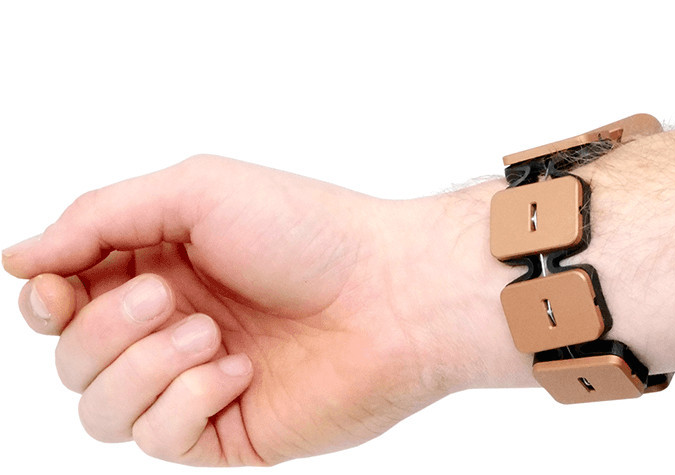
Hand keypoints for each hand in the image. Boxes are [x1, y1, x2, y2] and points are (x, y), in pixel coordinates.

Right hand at [3, 155, 493, 465]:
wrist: (391, 292)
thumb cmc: (305, 231)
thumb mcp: (194, 192)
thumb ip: (99, 218)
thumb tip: (19, 258)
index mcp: (158, 266)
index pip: (62, 298)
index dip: (45, 298)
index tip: (57, 287)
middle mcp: (170, 325)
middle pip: (72, 356)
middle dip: (103, 328)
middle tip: (167, 297)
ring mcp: (195, 382)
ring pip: (100, 407)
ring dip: (141, 367)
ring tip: (208, 334)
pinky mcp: (225, 429)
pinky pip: (159, 438)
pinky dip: (187, 400)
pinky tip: (240, 371)